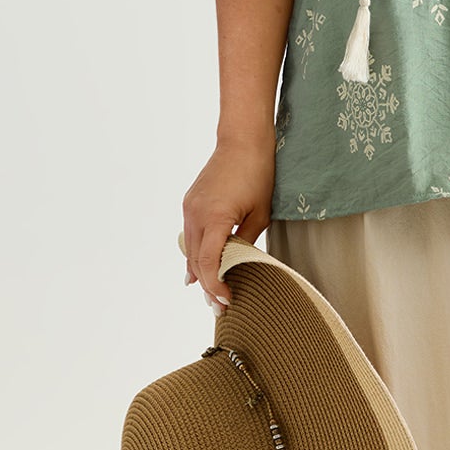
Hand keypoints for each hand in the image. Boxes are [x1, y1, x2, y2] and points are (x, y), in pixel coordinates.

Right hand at [177, 136, 276, 308]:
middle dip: (207, 286)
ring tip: (210, 294)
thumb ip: (245, 242)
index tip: (227, 301)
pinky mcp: (189, 202)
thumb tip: (237, 266)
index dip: (216, 286)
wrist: (242, 140)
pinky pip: (190, 234)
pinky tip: (197, 270)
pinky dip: (195, 253)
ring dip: (199, 272)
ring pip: (190, 249)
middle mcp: (196, 214)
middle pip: (195, 261)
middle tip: (219, 308)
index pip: (208, 263)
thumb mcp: (259, 214)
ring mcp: (189, 207)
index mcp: (215, 218)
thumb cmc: (258, 175)